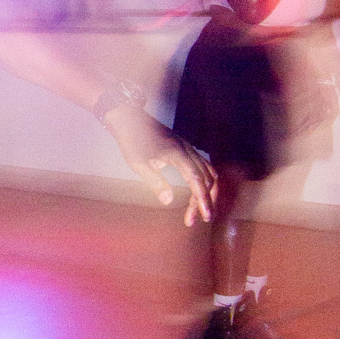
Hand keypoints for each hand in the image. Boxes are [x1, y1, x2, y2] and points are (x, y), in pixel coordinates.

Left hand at [102, 101, 215, 225]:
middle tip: (195, 219)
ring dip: (207, 192)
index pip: (197, 180)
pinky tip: (199, 193)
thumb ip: (155, 181)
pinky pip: (203, 166)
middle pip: (206, 179)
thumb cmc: (132, 140)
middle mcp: (187, 150)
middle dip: (204, 201)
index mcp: (177, 153)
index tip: (205, 215)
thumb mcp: (138, 164)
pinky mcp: (186, 148)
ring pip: (208, 172)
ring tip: (199, 210)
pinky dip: (205, 181)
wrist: (130, 118)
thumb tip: (168, 201)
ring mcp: (188, 148)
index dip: (203, 199)